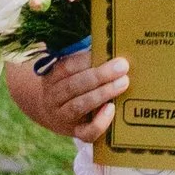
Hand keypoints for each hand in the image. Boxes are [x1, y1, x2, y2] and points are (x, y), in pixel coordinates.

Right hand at [6, 44, 126, 144]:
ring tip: (123, 83)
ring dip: (102, 93)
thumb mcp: (69, 70)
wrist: (52, 113)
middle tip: (122, 66)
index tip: (106, 52)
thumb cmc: (70, 84)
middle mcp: (54, 97)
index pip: (66, 67)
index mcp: (52, 77)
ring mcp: (63, 117)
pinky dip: (100, 122)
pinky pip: (86, 132)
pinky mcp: (75, 133)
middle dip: (99, 75)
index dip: (85, 60)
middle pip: (74, 86)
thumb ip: (84, 58)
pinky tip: (111, 109)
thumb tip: (108, 42)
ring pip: (79, 106)